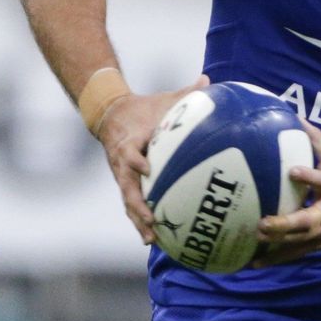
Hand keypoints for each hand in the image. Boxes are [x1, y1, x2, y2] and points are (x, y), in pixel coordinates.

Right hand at [95, 75, 208, 243]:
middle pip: (126, 187)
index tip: (146, 169)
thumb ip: (185, 93)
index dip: (136, 161)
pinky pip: (133, 205)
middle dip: (137, 205)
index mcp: (130, 141)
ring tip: (151, 240)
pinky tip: (155, 240)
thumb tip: (208, 80)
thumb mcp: (163, 99)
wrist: (111, 115)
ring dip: (138, 221)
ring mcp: (122, 176)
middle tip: (151, 220)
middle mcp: (122, 162)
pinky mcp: (126, 184)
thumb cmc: (144, 108)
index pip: (129, 152)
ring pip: (128, 202)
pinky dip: (141, 222)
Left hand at [252, 120, 320, 266]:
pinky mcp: (317, 246)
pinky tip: (254, 264)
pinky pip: (295, 254)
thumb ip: (315, 139)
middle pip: (308, 222)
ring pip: (299, 243)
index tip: (292, 172)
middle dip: (285, 225)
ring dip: (276, 245)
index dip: (310, 178)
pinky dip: (276, 260)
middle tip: (262, 223)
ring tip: (252, 243)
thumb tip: (293, 115)